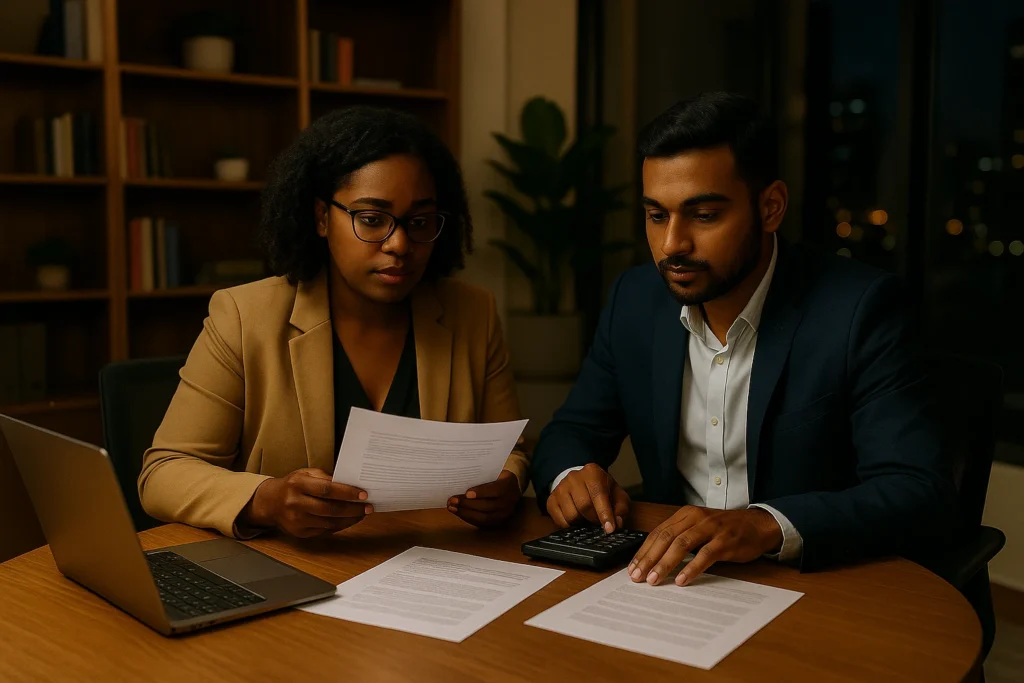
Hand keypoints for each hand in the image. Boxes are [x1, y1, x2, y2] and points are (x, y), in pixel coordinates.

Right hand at [240, 468, 371, 538]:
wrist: (270, 503)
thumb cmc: (293, 485)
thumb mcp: (306, 474)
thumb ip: (326, 478)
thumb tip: (351, 484)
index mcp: (298, 484)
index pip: (327, 489)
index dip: (347, 493)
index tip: (363, 494)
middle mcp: (295, 503)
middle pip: (330, 509)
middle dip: (353, 509)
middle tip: (368, 507)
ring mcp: (296, 520)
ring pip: (329, 523)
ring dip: (350, 519)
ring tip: (362, 514)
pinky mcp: (299, 533)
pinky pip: (325, 531)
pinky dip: (340, 526)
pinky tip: (349, 520)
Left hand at [448, 470, 520, 526]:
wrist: (512, 488)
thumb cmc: (498, 477)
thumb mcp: (494, 471)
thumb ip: (482, 474)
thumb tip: (460, 476)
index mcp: (507, 486)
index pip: (495, 490)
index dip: (481, 492)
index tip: (467, 493)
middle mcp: (508, 502)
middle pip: (487, 506)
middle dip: (467, 504)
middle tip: (452, 500)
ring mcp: (503, 514)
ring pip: (484, 517)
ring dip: (465, 513)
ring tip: (452, 508)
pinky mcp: (497, 521)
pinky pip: (482, 523)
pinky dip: (468, 518)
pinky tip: (458, 513)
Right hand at [546, 463, 629, 533]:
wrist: (581, 483)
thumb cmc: (602, 490)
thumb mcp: (617, 495)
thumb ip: (621, 508)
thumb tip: (618, 524)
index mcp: (592, 472)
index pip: (598, 495)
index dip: (605, 514)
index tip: (609, 529)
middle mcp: (574, 477)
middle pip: (584, 506)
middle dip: (594, 519)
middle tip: (599, 523)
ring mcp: (560, 488)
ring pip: (571, 515)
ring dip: (582, 522)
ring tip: (587, 518)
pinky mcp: (551, 501)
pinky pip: (560, 521)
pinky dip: (571, 526)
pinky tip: (577, 519)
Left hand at [628, 506, 782, 585]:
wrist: (757, 525)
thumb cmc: (724, 530)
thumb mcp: (699, 528)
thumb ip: (680, 538)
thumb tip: (654, 560)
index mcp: (685, 515)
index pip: (658, 533)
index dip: (644, 551)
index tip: (632, 568)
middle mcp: (696, 518)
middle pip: (666, 538)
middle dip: (649, 558)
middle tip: (637, 577)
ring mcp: (711, 529)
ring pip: (682, 545)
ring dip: (665, 564)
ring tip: (654, 580)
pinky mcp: (725, 541)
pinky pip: (704, 555)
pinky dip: (691, 568)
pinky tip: (682, 580)